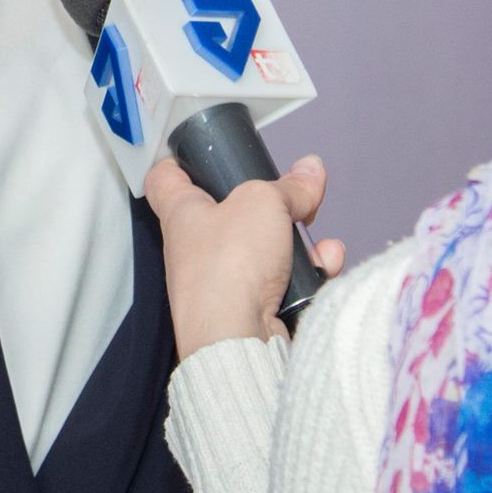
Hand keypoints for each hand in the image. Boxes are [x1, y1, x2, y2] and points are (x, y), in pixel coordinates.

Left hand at [143, 154, 347, 361]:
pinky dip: (308, 274)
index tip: (199, 153)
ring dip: (299, 244)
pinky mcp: (249, 311)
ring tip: (318, 244)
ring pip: (266, 250)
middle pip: (233, 214)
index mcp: (183, 214)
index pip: (166, 179)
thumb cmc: (230, 263)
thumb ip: (290, 186)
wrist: (238, 339)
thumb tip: (311, 170)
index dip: (179, 161)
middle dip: (272, 207)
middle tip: (297, 200)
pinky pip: (283, 282)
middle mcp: (196, 249)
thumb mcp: (264, 202)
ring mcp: (222, 282)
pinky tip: (325, 266)